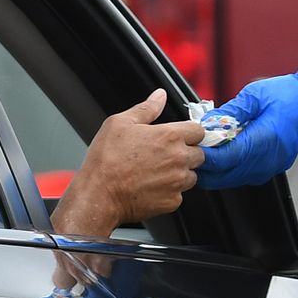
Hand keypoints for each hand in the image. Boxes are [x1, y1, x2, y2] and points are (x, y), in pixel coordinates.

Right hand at [53, 90, 205, 236]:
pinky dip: (169, 192)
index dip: (190, 133)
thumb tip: (159, 95)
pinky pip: (179, 195)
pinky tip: (152, 187)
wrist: (98, 194)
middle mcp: (179, 159)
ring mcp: (177, 182)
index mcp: (170, 137)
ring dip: (180, 174)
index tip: (180, 137)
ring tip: (156, 173)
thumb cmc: (106, 159)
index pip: (199, 131)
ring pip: (191, 176)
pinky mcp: (172, 202)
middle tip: (164, 156)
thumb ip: (147, 108)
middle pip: (199, 154)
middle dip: (186, 154)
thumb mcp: (120, 123)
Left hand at [197, 71, 297, 188]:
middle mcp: (266, 160)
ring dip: (216, 168)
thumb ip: (230, 112)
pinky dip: (228, 167)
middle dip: (205, 165)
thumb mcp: (256, 95)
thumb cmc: (290, 96)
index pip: (225, 159)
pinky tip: (225, 150)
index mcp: (264, 140)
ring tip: (209, 147)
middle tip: (194, 148)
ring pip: (230, 178)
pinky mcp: (269, 169)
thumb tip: (206, 123)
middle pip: (224, 176)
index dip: (205, 154)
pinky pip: (241, 175)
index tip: (193, 145)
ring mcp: (268, 168)